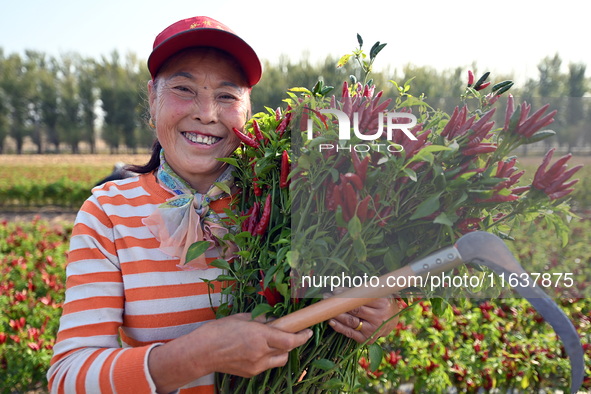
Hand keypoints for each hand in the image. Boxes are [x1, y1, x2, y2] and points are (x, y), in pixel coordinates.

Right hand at [148, 313, 311, 392]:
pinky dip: (268, 358)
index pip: (289, 340)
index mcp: (259, 336)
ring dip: (282, 351)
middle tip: (291, 333)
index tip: (308, 331)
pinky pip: (267, 365)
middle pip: (287, 350)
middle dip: (292, 341)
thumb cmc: (218, 331)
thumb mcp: (241, 318)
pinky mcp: (250, 373)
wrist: (202, 352)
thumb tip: (269, 321)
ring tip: (273, 343)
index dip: (303, 336)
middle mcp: (261, 352)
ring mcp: (256, 365)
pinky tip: (259, 351)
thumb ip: (258, 320)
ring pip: (280, 360)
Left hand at [328, 297, 399, 343]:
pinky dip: (339, 327)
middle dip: (338, 303)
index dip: (346, 295)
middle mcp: (379, 317)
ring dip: (336, 314)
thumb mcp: (376, 294)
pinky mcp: (367, 339)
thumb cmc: (380, 303)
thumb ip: (361, 292)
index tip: (335, 290)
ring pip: (350, 321)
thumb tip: (338, 290)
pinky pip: (350, 332)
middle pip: (354, 310)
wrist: (391, 320)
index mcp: (382, 303)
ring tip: (326, 308)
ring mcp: (373, 330)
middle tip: (326, 297)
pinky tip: (331, 321)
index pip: (360, 299)